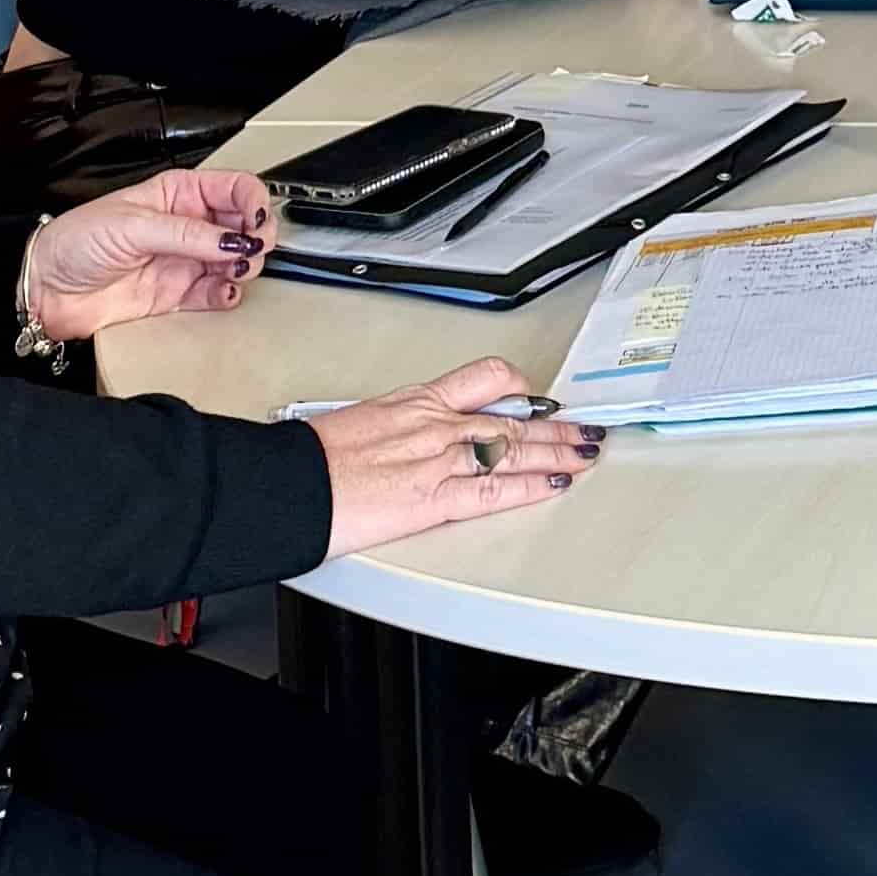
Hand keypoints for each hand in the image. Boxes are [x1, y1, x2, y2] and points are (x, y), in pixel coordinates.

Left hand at [22, 164, 271, 343]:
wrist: (43, 290)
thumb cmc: (74, 242)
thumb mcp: (133, 226)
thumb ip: (187, 234)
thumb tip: (233, 239)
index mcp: (178, 194)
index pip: (234, 188)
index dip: (253, 201)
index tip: (256, 221)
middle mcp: (187, 226)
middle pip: (242, 225)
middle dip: (255, 236)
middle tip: (251, 250)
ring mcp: (184, 260)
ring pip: (236, 260)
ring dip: (245, 267)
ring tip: (236, 273)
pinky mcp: (177, 294)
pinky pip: (216, 294)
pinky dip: (229, 295)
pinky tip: (226, 293)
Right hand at [311, 359, 602, 558]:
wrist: (291, 486)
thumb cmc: (310, 459)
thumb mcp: (359, 421)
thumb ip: (394, 425)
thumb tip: (398, 434)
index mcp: (417, 402)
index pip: (484, 377)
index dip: (519, 384)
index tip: (536, 394)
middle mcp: (437, 425)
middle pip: (513, 416)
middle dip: (555, 425)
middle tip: (583, 427)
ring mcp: (442, 460)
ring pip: (517, 448)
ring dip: (559, 451)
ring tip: (586, 452)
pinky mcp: (437, 498)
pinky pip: (497, 489)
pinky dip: (532, 486)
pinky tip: (555, 484)